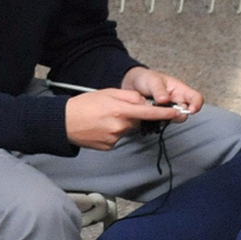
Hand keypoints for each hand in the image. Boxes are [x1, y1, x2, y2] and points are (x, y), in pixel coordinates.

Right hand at [64, 87, 183, 149]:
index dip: (164, 114)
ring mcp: (115, 138)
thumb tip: (144, 102)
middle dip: (132, 115)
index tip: (176, 113)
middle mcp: (120, 126)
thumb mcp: (107, 93)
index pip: (148, 113)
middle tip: (114, 109)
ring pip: (127, 129)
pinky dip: (113, 132)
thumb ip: (129, 96)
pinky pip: (118, 138)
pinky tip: (101, 127)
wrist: (64, 122)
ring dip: (122, 124)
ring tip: (103, 118)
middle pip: (137, 120)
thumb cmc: (84, 105)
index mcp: (120, 110)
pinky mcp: (109, 147)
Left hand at [122, 66, 202, 114]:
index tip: (191, 110)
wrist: (133, 85)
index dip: (197, 105)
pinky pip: (163, 123)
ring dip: (164, 116)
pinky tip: (149, 112)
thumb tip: (165, 100)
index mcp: (180, 90)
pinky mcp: (161, 117)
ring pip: (174, 119)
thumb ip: (159, 90)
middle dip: (176, 113)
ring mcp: (169, 110)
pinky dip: (157, 120)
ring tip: (152, 107)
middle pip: (186, 113)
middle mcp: (177, 101)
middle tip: (163, 108)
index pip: (196, 98)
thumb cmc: (146, 79)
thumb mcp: (152, 81)